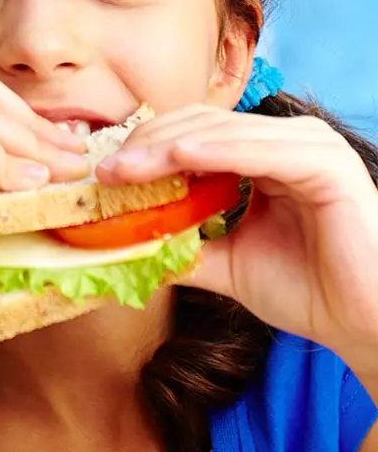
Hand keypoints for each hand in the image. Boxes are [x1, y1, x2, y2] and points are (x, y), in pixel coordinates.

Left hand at [98, 106, 377, 364]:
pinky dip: (214, 152)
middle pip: (199, 125)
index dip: (143, 148)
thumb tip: (117, 243)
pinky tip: (176, 159)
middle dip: (145, 146)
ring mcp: (309, 147)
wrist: (365, 326)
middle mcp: (286, 141)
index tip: (99, 173)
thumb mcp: (225, 264)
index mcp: (263, 155)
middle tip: (101, 171)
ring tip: (122, 169)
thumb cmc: (308, 291)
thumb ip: (179, 245)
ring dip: (165, 148)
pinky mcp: (326, 163)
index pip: (191, 134)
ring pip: (221, 132)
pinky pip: (258, 150)